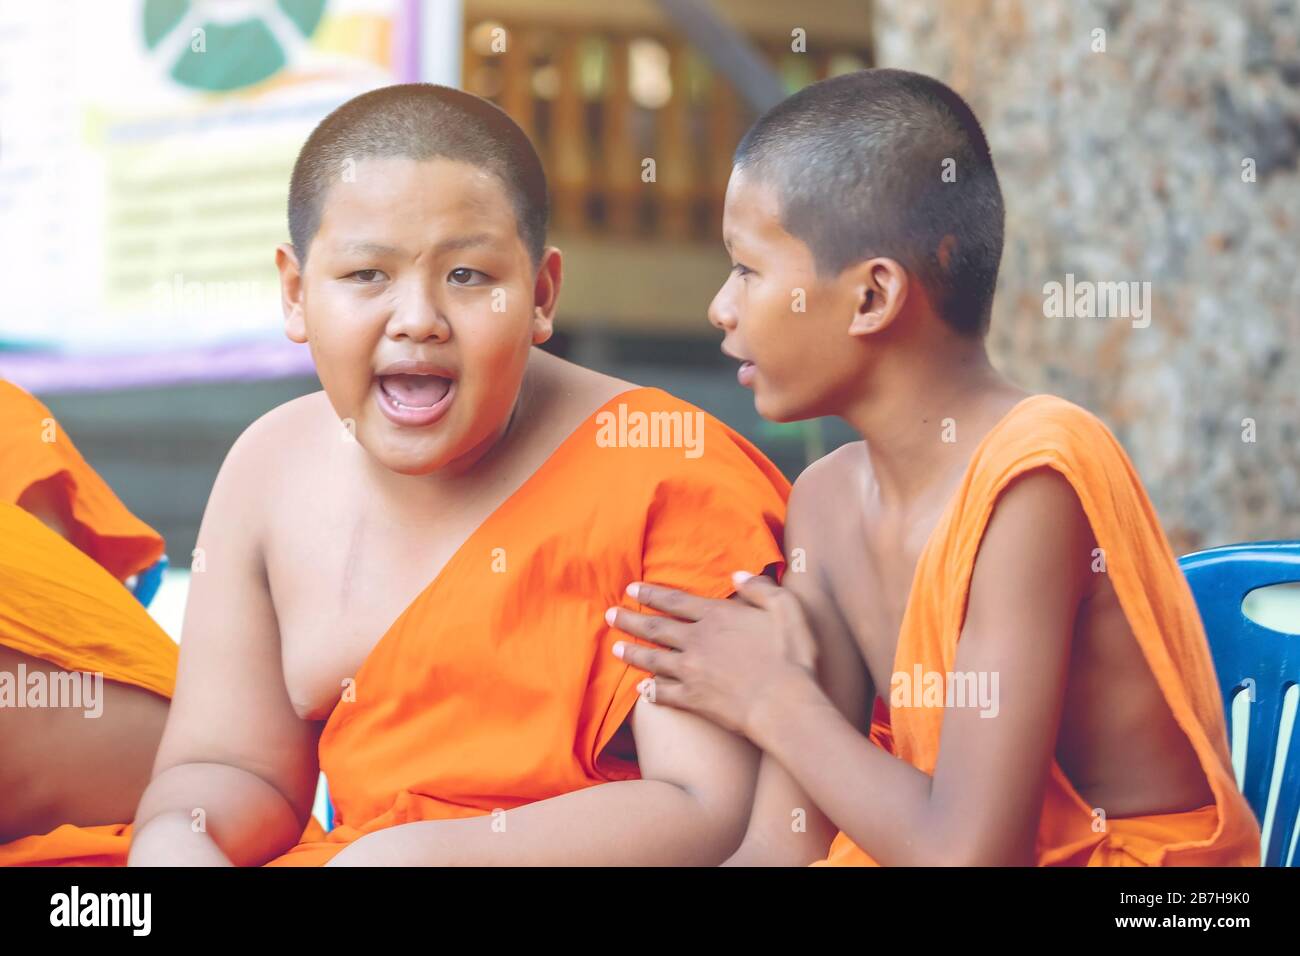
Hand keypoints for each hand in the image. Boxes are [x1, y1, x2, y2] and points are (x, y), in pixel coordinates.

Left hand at [606, 572, 823, 737]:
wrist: (784, 706)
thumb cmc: (792, 656)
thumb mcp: (786, 608)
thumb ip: (761, 588)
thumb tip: (738, 575)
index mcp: (717, 616)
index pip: (675, 601)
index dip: (651, 594)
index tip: (631, 590)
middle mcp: (697, 641)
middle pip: (655, 628)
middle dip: (630, 619)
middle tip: (610, 615)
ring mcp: (691, 672)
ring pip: (653, 659)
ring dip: (633, 652)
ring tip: (615, 648)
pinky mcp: (693, 700)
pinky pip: (664, 694)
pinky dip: (650, 691)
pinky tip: (640, 690)